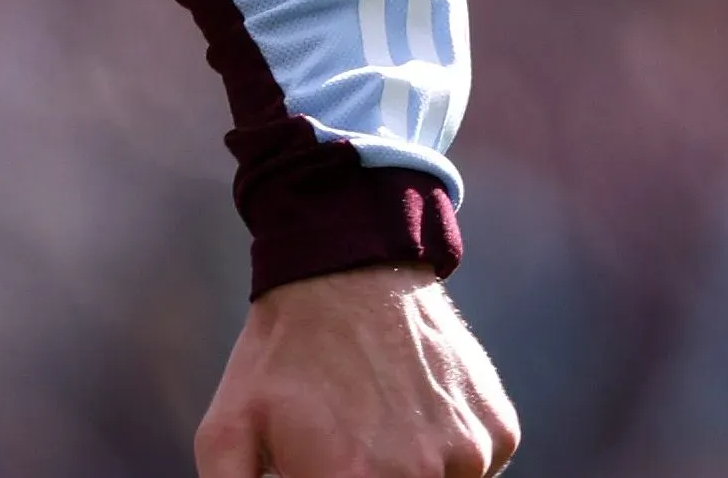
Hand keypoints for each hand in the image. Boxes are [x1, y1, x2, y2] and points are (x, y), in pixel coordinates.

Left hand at [195, 264, 518, 476]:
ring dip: (407, 470)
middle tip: (346, 445)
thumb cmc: (282, 355)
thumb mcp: (227, 428)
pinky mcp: (499, 432)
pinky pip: (472, 466)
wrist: (350, 271)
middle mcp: (422, 475)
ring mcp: (470, 454)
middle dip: (364, 475)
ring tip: (375, 421)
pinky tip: (411, 406)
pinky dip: (445, 450)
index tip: (321, 463)